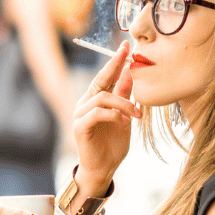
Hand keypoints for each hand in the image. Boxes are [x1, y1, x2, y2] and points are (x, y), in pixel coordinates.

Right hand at [71, 41, 139, 187]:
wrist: (103, 169)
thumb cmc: (112, 144)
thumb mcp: (124, 117)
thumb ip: (125, 96)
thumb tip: (131, 73)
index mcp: (95, 99)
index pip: (105, 75)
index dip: (115, 61)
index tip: (126, 46)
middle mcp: (85, 103)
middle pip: (100, 79)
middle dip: (115, 66)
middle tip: (130, 56)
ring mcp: (80, 114)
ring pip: (102, 97)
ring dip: (123, 103)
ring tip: (135, 114)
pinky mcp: (79, 127)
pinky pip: (96, 113)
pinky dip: (112, 115)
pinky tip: (123, 122)